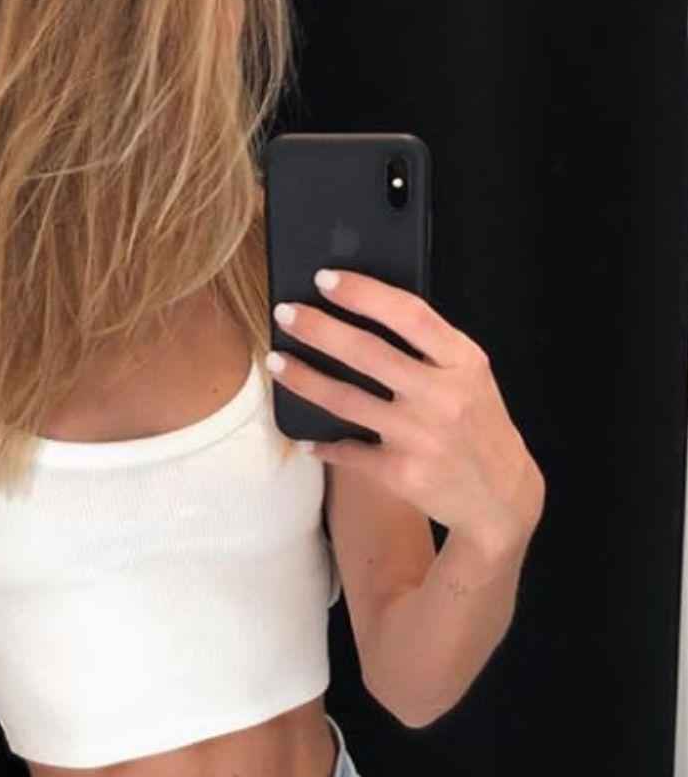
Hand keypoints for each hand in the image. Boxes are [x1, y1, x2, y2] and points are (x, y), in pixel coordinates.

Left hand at [269, 269, 544, 555]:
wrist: (501, 497)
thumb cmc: (477, 426)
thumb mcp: (471, 378)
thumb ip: (431, 350)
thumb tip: (364, 313)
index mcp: (463, 362)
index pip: (409, 314)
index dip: (364, 293)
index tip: (325, 279)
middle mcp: (443, 397)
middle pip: (367, 353)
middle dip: (318, 329)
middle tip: (284, 314)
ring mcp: (421, 437)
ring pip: (346, 400)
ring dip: (303, 379)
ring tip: (276, 362)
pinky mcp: (402, 473)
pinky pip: (348, 451)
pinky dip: (322, 443)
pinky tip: (303, 435)